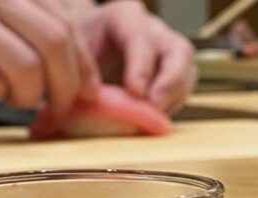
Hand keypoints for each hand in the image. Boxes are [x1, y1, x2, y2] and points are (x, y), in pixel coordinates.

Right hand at [0, 0, 96, 116]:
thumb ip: (25, 20)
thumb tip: (73, 69)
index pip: (67, 27)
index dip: (85, 66)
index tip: (88, 90)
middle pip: (56, 47)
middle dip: (66, 87)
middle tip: (59, 106)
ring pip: (28, 70)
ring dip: (29, 96)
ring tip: (14, 96)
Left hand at [75, 0, 196, 113]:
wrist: (76, 56)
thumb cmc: (72, 55)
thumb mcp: (70, 61)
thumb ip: (77, 81)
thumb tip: (82, 112)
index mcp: (123, 17)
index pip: (140, 38)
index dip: (141, 66)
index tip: (135, 92)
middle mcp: (151, 30)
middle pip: (178, 50)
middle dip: (170, 81)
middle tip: (155, 106)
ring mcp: (166, 51)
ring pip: (187, 70)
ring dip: (174, 97)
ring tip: (155, 119)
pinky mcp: (172, 74)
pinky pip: (184, 89)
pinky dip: (172, 106)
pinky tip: (153, 119)